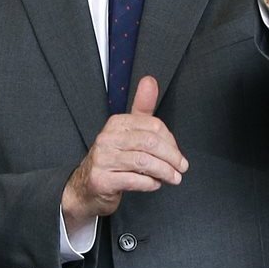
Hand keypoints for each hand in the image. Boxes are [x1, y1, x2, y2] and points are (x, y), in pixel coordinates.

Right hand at [61, 76, 187, 235]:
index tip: (177, 154)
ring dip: (164, 172)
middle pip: (149, 142)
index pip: (152, 126)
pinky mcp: (101, 180)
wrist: (86, 186)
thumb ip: (142, 107)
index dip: (171, 141)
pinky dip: (150, 183)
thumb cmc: (113, 158)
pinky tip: (154, 184)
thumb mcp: (127, 131)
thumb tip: (150, 80)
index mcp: (116, 123)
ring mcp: (102, 159)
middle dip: (171, 157)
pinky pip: (134, 180)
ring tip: (173, 178)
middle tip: (182, 168)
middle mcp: (107, 138)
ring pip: (143, 161)